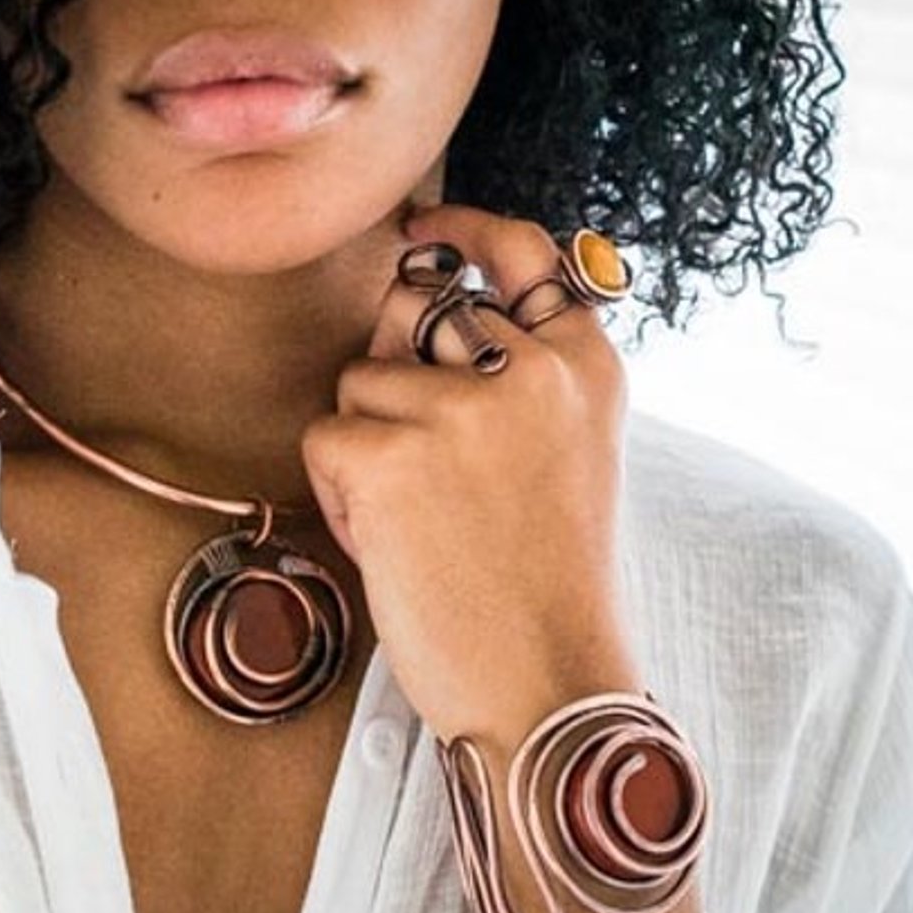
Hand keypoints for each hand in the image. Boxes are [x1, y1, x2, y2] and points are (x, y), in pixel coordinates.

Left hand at [299, 202, 641, 747]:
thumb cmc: (548, 585)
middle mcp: (530, 369)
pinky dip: (341, 495)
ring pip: (360, 382)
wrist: (548, 682)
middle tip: (428, 467)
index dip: (463, 230)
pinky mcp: (392, 456)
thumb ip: (518, 378)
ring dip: (368, 448)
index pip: (523, 252)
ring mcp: (460, 409)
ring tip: (421, 523)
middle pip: (416, 314)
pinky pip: (325, 439)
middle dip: (397, 377)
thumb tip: (412, 303)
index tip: (424, 230)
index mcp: (586, 367)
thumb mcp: (568, 455)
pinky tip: (392, 545)